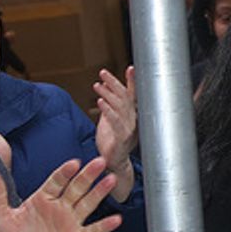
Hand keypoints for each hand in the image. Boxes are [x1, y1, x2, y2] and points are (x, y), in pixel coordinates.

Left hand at [0, 159, 121, 231]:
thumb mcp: (1, 216)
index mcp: (42, 198)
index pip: (55, 181)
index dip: (64, 172)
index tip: (73, 163)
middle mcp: (59, 207)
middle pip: (76, 187)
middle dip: (88, 174)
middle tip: (100, 161)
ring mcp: (69, 222)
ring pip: (87, 204)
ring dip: (99, 192)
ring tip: (111, 180)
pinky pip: (91, 231)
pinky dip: (104, 226)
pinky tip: (116, 220)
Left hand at [92, 66, 137, 201]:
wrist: (115, 164)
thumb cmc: (112, 140)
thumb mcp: (111, 118)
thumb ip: (110, 103)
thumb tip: (104, 85)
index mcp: (131, 114)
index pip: (132, 94)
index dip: (132, 81)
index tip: (130, 68)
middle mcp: (133, 119)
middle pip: (124, 96)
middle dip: (114, 82)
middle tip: (103, 72)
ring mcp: (129, 128)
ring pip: (120, 106)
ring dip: (108, 94)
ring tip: (97, 85)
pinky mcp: (122, 138)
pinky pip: (115, 121)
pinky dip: (108, 110)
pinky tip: (100, 102)